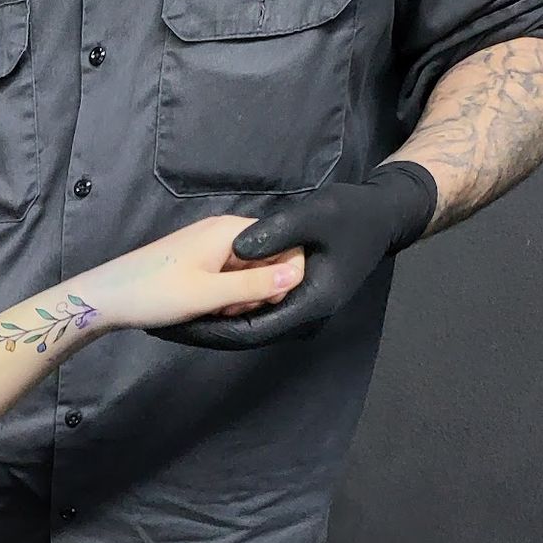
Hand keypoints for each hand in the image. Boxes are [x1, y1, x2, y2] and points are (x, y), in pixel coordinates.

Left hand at [76, 217, 305, 332]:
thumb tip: (298, 275)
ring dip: (240, 296)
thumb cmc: (154, 293)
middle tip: (230, 309)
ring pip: (248, 272)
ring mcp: (210, 245)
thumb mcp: (209, 294)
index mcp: (231, 230)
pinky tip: (207, 309)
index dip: (283, 276)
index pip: (286, 245)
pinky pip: (229, 276)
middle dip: (258, 289)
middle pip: (268, 260)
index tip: (261, 301)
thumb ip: (255, 284)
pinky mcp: (198, 260)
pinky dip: (224, 294)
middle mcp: (225, 231)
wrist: (106, 297)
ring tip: (215, 310)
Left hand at [151, 164, 437, 348]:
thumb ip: (274, 237)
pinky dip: (227, 300)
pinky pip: (253, 301)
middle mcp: (304, 308)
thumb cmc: (353, 213)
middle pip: (244, 327)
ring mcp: (297, 300)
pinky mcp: (291, 289)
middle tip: (157, 325)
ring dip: (212, 317)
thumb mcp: (309, 217)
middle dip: (204, 327)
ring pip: (246, 317)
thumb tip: (241, 249)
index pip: (250, 326)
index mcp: (310, 300)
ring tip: (167, 315)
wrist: (385, 213)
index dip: (210, 329)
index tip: (173, 326)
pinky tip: (194, 298)